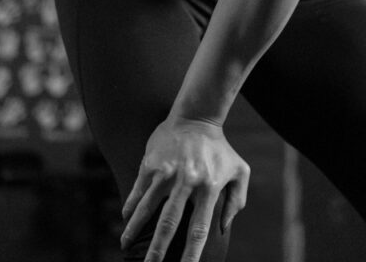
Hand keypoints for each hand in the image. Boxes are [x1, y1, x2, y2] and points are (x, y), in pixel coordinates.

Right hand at [122, 116, 249, 261]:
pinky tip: (125, 219)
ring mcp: (167, 172)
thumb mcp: (240, 172)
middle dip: (157, 249)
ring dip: (134, 229)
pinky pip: (139, 190)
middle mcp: (187, 182)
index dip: (191, 253)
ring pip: (147, 207)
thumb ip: (236, 201)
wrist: (197, 117)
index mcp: (209, 188)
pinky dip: (131, 206)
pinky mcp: (151, 163)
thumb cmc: (220, 149)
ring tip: (126, 246)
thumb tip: (224, 227)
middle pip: (168, 223)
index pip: (199, 229)